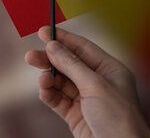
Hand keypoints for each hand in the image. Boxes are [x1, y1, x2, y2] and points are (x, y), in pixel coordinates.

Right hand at [24, 27, 149, 137]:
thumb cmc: (119, 118)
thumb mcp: (95, 85)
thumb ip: (71, 64)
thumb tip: (53, 45)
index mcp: (110, 70)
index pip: (83, 48)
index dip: (63, 39)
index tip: (43, 31)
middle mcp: (98, 83)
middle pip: (68, 65)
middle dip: (49, 60)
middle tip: (30, 57)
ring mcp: (86, 100)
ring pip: (60, 83)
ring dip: (48, 79)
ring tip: (41, 80)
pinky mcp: (75, 115)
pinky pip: (57, 100)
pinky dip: (49, 94)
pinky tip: (44, 92)